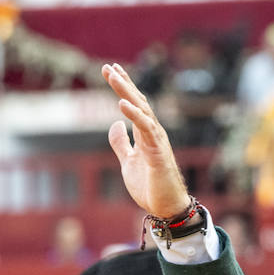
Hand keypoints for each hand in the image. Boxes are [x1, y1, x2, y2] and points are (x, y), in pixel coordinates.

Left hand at [103, 62, 191, 219]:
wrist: (165, 207)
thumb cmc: (150, 185)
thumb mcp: (128, 161)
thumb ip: (121, 143)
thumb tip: (114, 124)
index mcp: (145, 133)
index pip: (133, 104)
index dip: (123, 87)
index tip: (111, 70)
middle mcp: (153, 132)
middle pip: (137, 101)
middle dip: (123, 83)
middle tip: (108, 66)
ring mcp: (157, 140)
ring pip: (142, 110)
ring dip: (128, 92)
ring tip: (114, 77)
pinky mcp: (158, 152)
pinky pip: (146, 129)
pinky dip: (135, 115)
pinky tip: (122, 104)